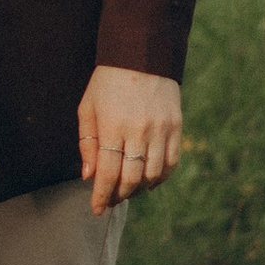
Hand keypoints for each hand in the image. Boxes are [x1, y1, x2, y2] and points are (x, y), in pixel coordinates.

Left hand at [78, 65, 182, 216]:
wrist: (141, 54)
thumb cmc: (107, 83)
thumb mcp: (88, 108)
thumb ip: (87, 143)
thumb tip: (89, 176)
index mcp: (112, 126)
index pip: (108, 173)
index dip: (102, 196)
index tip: (97, 209)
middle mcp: (138, 130)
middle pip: (131, 178)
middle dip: (119, 195)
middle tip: (111, 199)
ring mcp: (160, 129)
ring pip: (153, 175)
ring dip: (139, 189)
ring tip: (128, 189)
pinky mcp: (176, 126)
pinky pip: (171, 162)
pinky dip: (160, 177)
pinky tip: (149, 179)